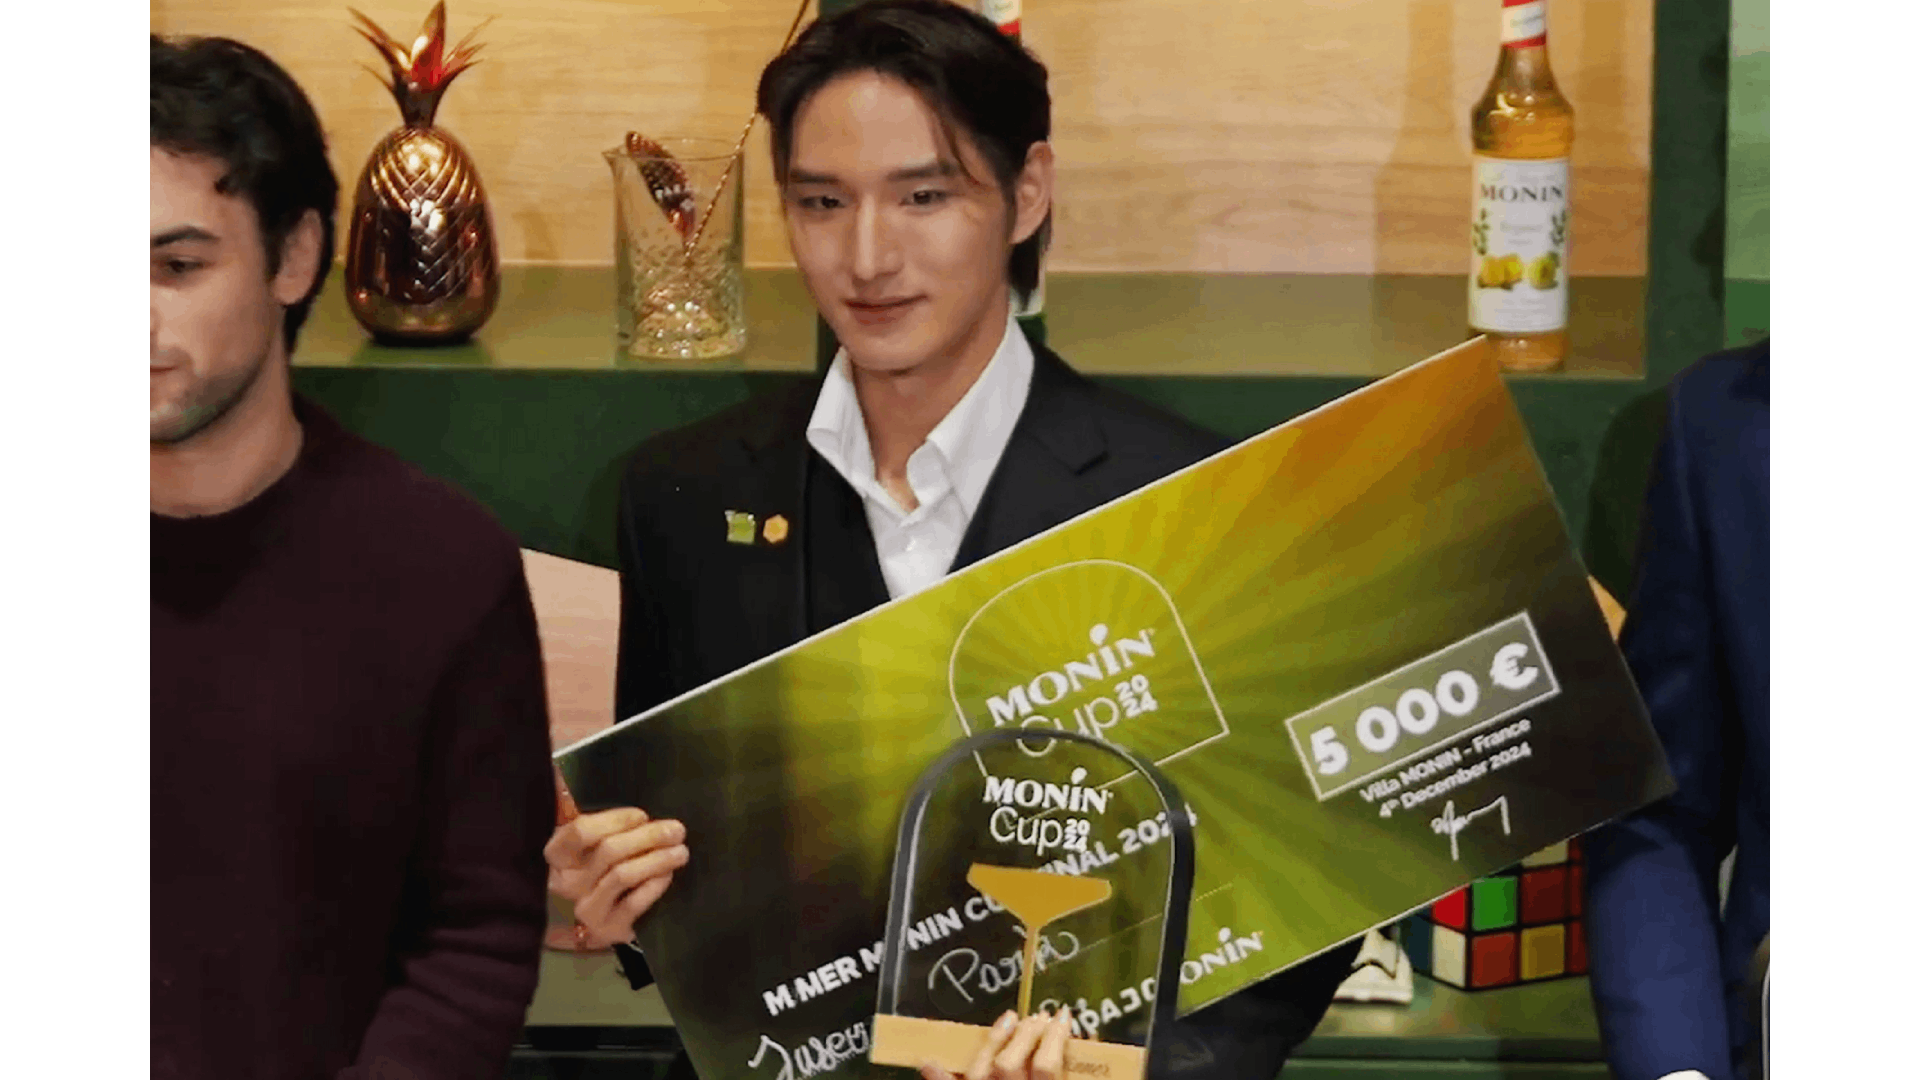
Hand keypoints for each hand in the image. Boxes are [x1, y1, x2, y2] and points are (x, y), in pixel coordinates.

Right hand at [544, 807, 688, 948]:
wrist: (600, 918)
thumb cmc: (600, 869)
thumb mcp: (592, 843)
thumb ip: (596, 818)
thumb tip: (569, 772)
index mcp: (559, 855)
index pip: (579, 832)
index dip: (615, 820)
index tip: (642, 815)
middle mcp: (566, 882)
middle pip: (608, 851)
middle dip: (648, 837)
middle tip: (677, 830)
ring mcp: (586, 907)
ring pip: (622, 875)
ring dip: (657, 859)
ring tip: (680, 851)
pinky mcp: (607, 929)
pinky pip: (635, 902)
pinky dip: (655, 885)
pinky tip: (668, 875)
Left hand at [921, 1009, 1071, 1079]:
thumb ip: (1060, 1072)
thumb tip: (1088, 1053)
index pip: (1047, 1066)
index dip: (1056, 1038)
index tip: (1063, 1016)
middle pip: (1011, 1063)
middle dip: (1026, 1035)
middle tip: (1040, 1017)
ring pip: (980, 1071)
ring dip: (994, 1042)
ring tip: (1008, 1020)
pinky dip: (939, 1076)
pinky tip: (929, 1061)